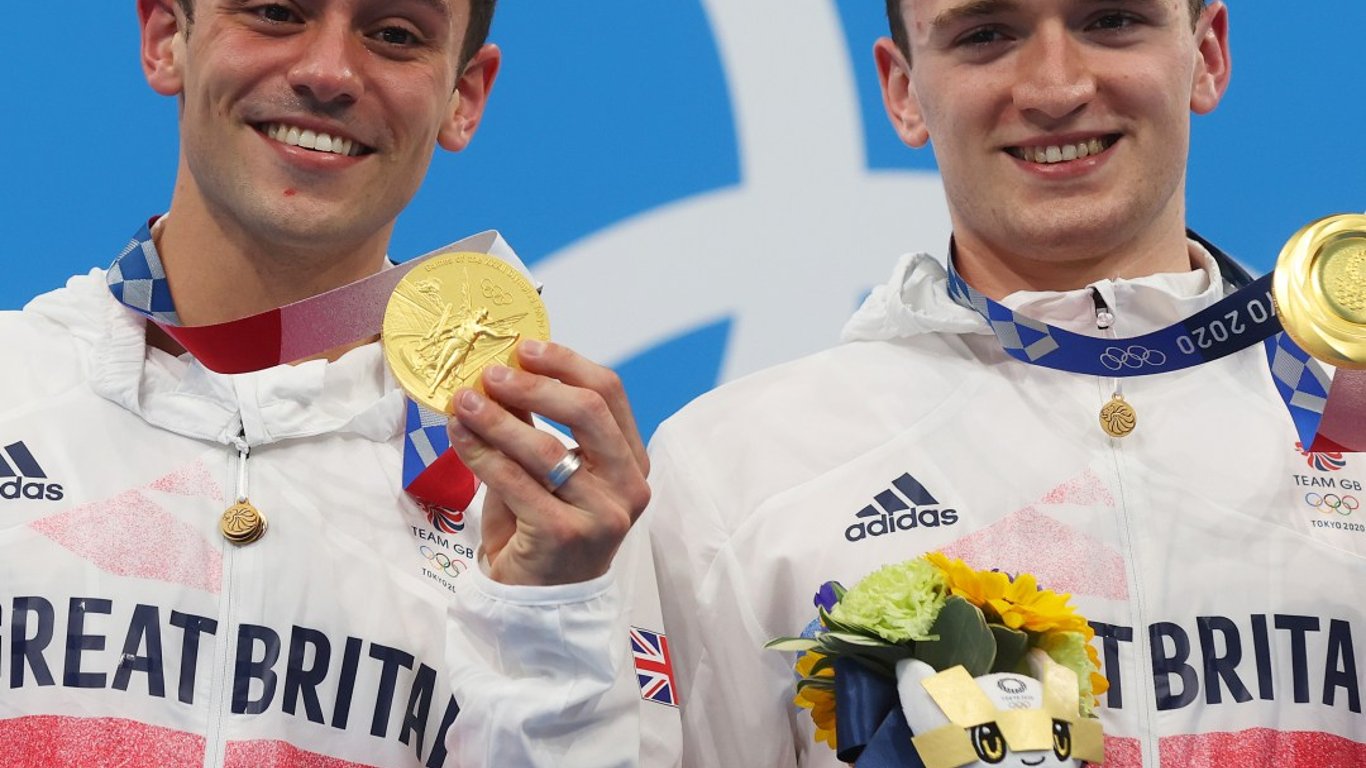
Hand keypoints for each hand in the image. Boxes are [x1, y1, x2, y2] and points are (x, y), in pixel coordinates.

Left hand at [446, 339, 649, 585]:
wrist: (539, 601)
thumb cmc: (546, 527)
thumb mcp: (550, 471)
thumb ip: (538, 424)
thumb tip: (506, 369)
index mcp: (633, 461)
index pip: (610, 394)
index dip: (566, 363)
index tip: (524, 349)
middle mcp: (629, 486)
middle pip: (588, 411)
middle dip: (534, 385)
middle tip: (491, 373)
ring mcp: (602, 514)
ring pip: (546, 448)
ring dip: (497, 418)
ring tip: (463, 400)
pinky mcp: (565, 535)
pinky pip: (514, 482)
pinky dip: (481, 453)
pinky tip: (458, 434)